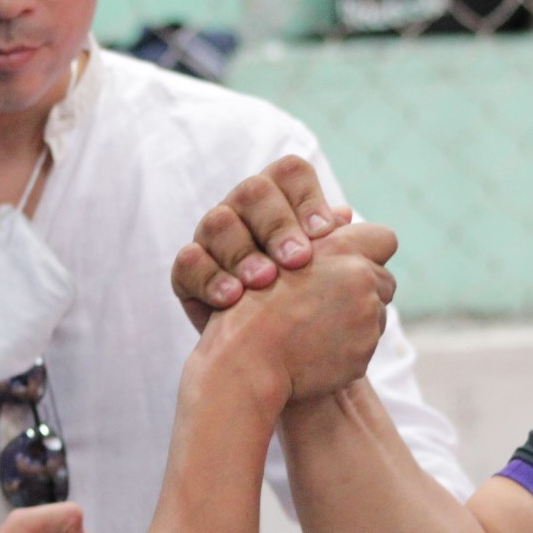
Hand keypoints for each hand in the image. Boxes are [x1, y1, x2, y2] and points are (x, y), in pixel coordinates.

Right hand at [172, 155, 353, 332]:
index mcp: (281, 203)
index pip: (291, 175)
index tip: (324, 232)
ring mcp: (211, 239)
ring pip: (219, 222)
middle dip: (278, 225)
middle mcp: (242, 212)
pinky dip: (212, 279)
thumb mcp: (324, 276)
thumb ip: (335, 246)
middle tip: (299, 261)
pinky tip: (234, 299)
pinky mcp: (188, 272)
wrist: (263, 357)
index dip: (308, 197)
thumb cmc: (302, 308)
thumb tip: (345, 216)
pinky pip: (189, 262)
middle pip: (254, 192)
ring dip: (244, 253)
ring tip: (265, 281)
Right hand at [202, 220, 398, 403]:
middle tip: (326, 302)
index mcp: (342, 249)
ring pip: (377, 316)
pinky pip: (365, 347)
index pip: (383, 239)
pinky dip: (347, 350)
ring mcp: (366, 319)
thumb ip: (320, 236)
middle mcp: (361, 279)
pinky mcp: (364, 354)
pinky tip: (315, 351)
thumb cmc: (251, 306)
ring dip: (356, 320)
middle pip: (384, 280)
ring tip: (315, 329)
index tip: (347, 265)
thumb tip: (347, 213)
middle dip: (364, 289)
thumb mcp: (275, 254)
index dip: (367, 252)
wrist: (244, 361)